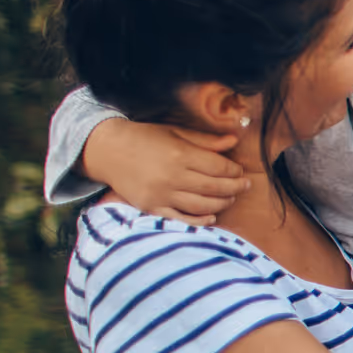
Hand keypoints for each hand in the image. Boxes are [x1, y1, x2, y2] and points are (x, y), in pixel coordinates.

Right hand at [84, 118, 249, 225]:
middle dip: (235, 187)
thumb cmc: (144, 138)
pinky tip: (212, 217)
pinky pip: (181, 219)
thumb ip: (205, 140)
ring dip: (222, 203)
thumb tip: (235, 140)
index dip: (234, 170)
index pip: (218, 167)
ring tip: (231, 198)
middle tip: (246, 185)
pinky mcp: (151, 207)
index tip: (240, 170)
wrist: (106, 150)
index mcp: (179, 154)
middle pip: (214, 187)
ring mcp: (161, 195)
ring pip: (202, 205)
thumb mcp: (175, 132)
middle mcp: (171, 177)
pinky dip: (199, 220)